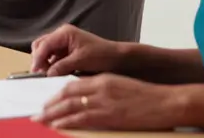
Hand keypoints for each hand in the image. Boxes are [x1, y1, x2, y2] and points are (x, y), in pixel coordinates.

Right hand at [30, 24, 123, 75]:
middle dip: (39, 59)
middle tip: (40, 73)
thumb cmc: (102, 55)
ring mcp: (64, 42)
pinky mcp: (68, 50)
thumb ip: (61, 66)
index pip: (44, 45)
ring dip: (45, 63)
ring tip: (49, 75)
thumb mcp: (81, 61)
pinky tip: (56, 73)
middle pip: (41, 45)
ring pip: (46, 51)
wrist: (118, 58)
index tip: (35, 71)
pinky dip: (52, 65)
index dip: (37, 58)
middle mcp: (62, 35)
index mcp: (64, 33)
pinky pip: (54, 57)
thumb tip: (47, 74)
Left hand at [33, 73, 185, 130]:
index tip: (47, 102)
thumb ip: (102, 89)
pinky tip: (57, 124)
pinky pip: (82, 118)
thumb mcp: (120, 86)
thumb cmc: (146, 96)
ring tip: (41, 119)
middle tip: (37, 112)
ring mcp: (104, 102)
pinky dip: (67, 121)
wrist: (166, 102)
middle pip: (66, 96)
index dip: (56, 95)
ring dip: (53, 114)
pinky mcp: (110, 116)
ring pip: (70, 107)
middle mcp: (100, 88)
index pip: (71, 86)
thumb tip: (85, 98)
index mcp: (102, 79)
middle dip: (49, 105)